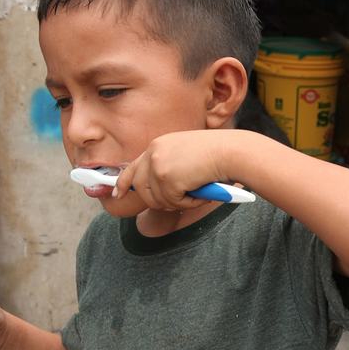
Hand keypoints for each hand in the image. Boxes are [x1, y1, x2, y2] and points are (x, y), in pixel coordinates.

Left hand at [112, 130, 231, 210]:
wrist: (230, 152)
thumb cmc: (218, 156)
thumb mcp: (186, 157)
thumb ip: (169, 169)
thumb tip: (159, 194)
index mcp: (158, 146)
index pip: (133, 167)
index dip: (124, 183)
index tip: (118, 194)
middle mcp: (153, 153)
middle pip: (140, 188)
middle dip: (157, 201)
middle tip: (178, 203)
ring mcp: (158, 165)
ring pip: (156, 200)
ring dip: (178, 203)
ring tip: (196, 192)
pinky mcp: (166, 178)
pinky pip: (172, 203)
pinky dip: (188, 203)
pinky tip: (200, 192)